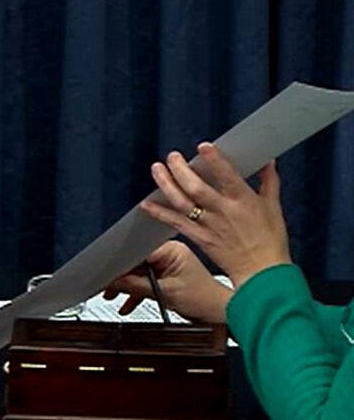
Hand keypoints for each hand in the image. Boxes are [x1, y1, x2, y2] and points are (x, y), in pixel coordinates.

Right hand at [104, 241, 232, 322]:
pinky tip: (127, 302)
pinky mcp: (167, 275)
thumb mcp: (164, 293)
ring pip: (138, 273)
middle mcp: (169, 253)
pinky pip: (146, 280)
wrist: (220, 313)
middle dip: (120, 276)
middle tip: (105, 286)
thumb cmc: (203, 299)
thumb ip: (135, 286)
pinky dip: (136, 291)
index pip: (136, 252)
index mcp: (170, 250)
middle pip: (135, 262)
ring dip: (126, 286)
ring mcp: (168, 264)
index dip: (119, 263)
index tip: (105, 272)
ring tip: (112, 295)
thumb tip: (112, 281)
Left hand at [140, 142, 290, 288]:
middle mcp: (223, 211)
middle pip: (197, 188)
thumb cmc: (271, 240)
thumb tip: (268, 161)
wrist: (263, 273)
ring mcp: (209, 225)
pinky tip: (146, 205)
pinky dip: (160, 213)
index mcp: (244, 201)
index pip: (227, 176)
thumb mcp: (273, 207)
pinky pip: (176, 223)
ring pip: (183, 202)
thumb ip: (268, 181)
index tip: (203, 147)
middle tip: (172, 156)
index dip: (215, 161)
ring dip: (167, 185)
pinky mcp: (199, 238)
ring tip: (156, 169)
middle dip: (181, 170)